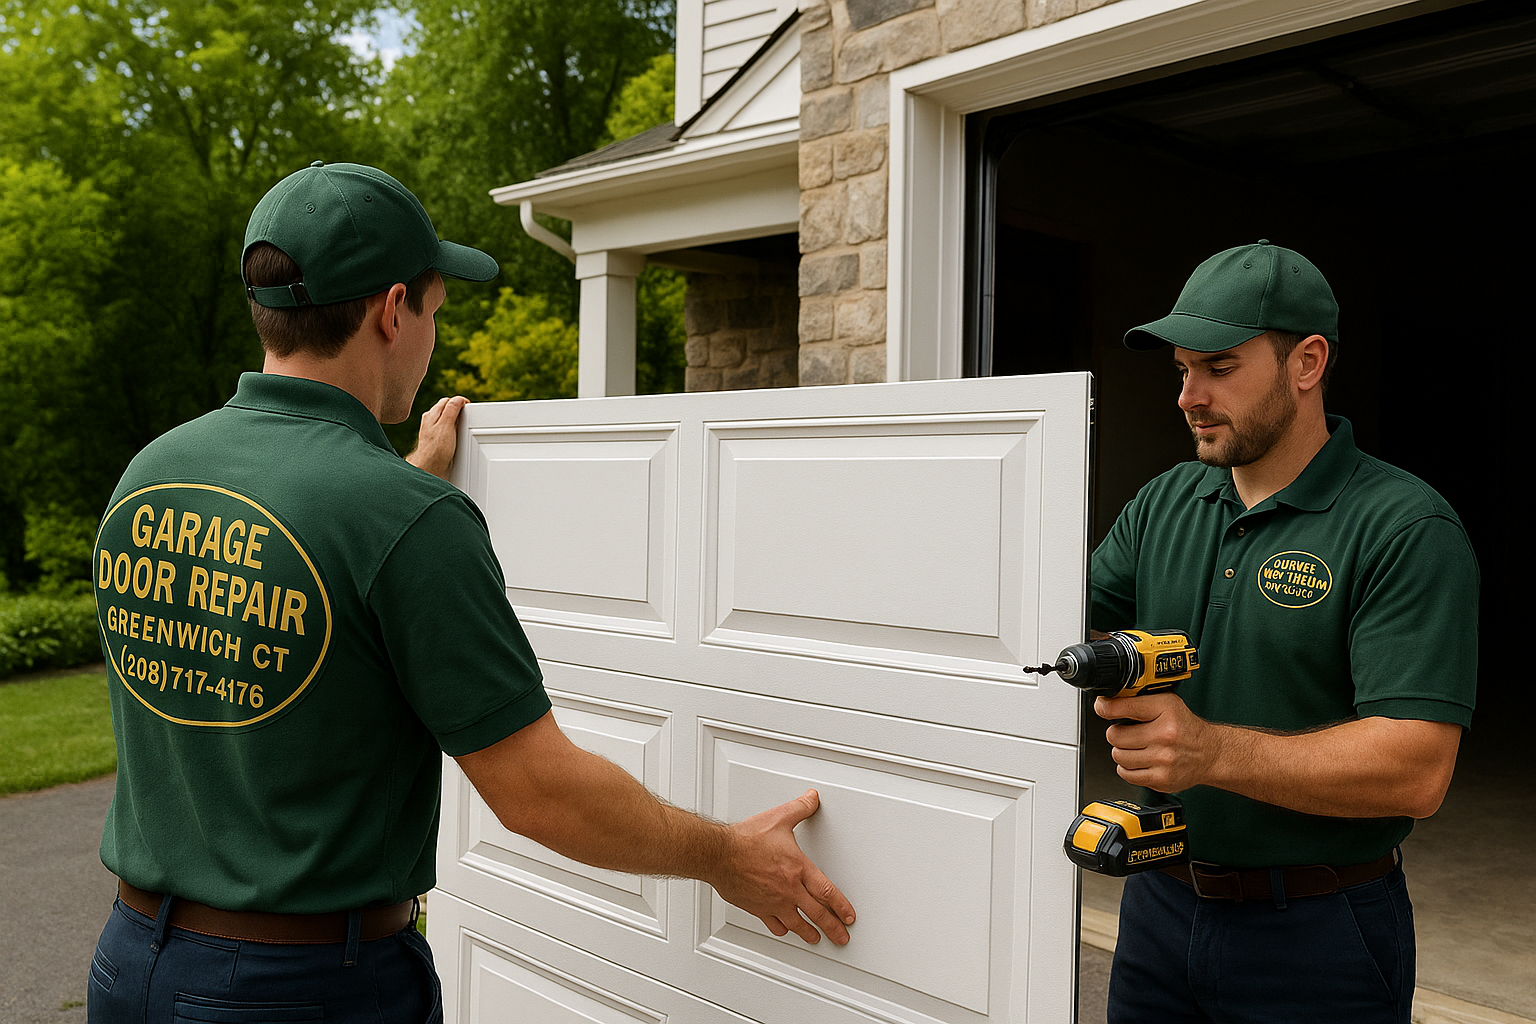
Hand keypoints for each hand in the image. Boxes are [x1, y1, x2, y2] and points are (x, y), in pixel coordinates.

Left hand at [406, 395, 467, 479]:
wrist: (430, 467)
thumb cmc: (436, 448)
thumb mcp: (446, 425)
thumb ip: (452, 409)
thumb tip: (458, 399)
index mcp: (432, 414)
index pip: (448, 401)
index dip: (460, 402)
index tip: (469, 407)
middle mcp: (431, 421)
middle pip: (447, 408)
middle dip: (458, 410)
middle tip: (467, 417)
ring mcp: (433, 430)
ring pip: (447, 419)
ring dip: (456, 421)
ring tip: (462, 427)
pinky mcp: (436, 440)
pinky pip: (447, 429)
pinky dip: (453, 430)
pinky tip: (456, 437)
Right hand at [712, 789, 855, 945]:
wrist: (719, 854)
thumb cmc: (745, 839)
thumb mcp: (778, 818)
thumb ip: (799, 808)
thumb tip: (812, 799)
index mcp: (797, 869)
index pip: (827, 892)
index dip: (841, 906)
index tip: (849, 916)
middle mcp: (788, 889)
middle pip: (817, 914)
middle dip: (833, 928)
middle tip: (841, 937)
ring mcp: (772, 902)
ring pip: (797, 924)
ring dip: (810, 933)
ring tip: (817, 938)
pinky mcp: (757, 907)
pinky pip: (773, 924)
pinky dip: (782, 929)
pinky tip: (784, 929)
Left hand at [1095, 692, 1220, 793]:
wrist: (1210, 753)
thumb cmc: (1186, 728)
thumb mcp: (1166, 703)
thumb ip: (1139, 700)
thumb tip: (1107, 703)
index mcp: (1165, 711)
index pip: (1123, 707)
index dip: (1106, 707)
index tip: (1102, 707)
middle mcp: (1164, 736)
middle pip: (1115, 736)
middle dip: (1116, 733)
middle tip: (1126, 732)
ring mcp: (1163, 760)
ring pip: (1119, 756)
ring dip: (1122, 751)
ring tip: (1134, 747)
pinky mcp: (1161, 779)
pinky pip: (1127, 774)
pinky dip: (1127, 768)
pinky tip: (1138, 760)